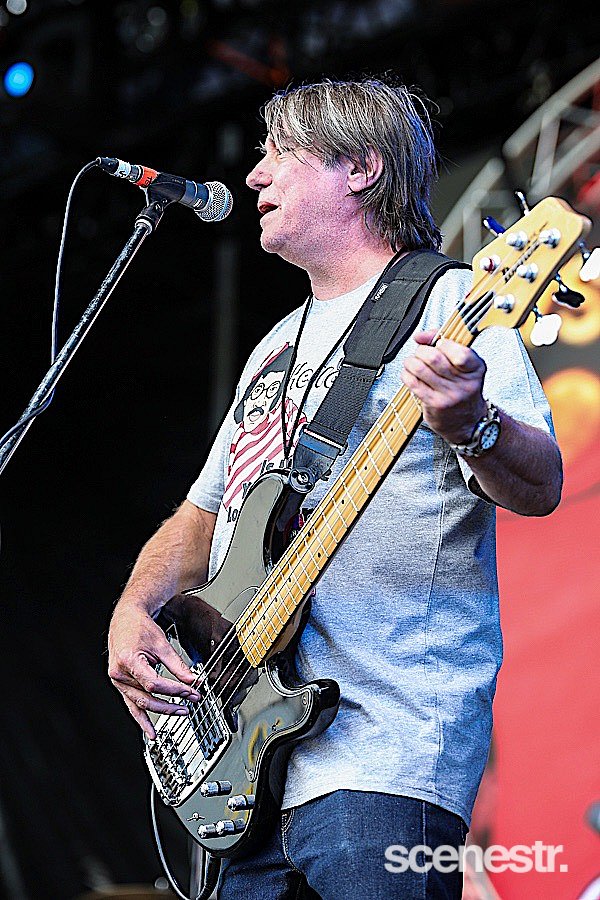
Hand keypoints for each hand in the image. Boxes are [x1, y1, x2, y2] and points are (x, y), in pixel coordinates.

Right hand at [108, 600, 199, 739]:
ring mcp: (118, 681)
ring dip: (161, 711)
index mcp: (129, 660)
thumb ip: (177, 665)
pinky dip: (142, 719)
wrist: (125, 619)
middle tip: (190, 704)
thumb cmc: (140, 628)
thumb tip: (192, 680)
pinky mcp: (121, 684)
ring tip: (180, 713)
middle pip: (148, 697)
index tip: (191, 691)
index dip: (174, 690)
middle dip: (171, 703)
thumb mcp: (162, 644)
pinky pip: (131, 705)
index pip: (154, 684)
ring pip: (140, 703)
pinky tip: (151, 732)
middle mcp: (119, 674)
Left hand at [401, 331, 487, 443]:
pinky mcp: (434, 404)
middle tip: (421, 353)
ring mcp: (449, 395)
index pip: (460, 353)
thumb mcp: (464, 365)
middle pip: (435, 358)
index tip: (438, 343)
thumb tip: (420, 336)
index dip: (443, 343)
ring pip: (420, 369)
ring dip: (411, 361)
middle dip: (422, 351)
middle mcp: (464, 383)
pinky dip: (407, 374)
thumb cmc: (462, 388)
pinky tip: (410, 373)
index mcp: (475, 368)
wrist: (467, 422)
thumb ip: (445, 343)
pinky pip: (413, 383)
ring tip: (413, 362)